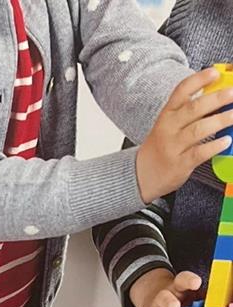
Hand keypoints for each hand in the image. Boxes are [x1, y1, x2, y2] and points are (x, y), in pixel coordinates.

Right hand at [129, 269, 201, 306]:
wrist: (152, 295)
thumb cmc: (178, 297)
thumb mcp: (189, 293)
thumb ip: (202, 299)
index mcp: (176, 288)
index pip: (182, 280)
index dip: (189, 281)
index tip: (196, 283)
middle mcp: (162, 299)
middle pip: (164, 298)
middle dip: (169, 303)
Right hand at [136, 68, 232, 203]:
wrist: (140, 176)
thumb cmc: (159, 149)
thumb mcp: (167, 126)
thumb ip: (188, 113)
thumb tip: (217, 98)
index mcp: (166, 115)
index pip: (181, 91)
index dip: (199, 80)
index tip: (215, 73)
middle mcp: (168, 128)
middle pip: (194, 109)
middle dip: (216, 99)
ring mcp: (173, 147)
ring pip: (198, 130)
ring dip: (220, 120)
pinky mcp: (179, 164)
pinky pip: (199, 153)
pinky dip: (214, 146)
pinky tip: (226, 140)